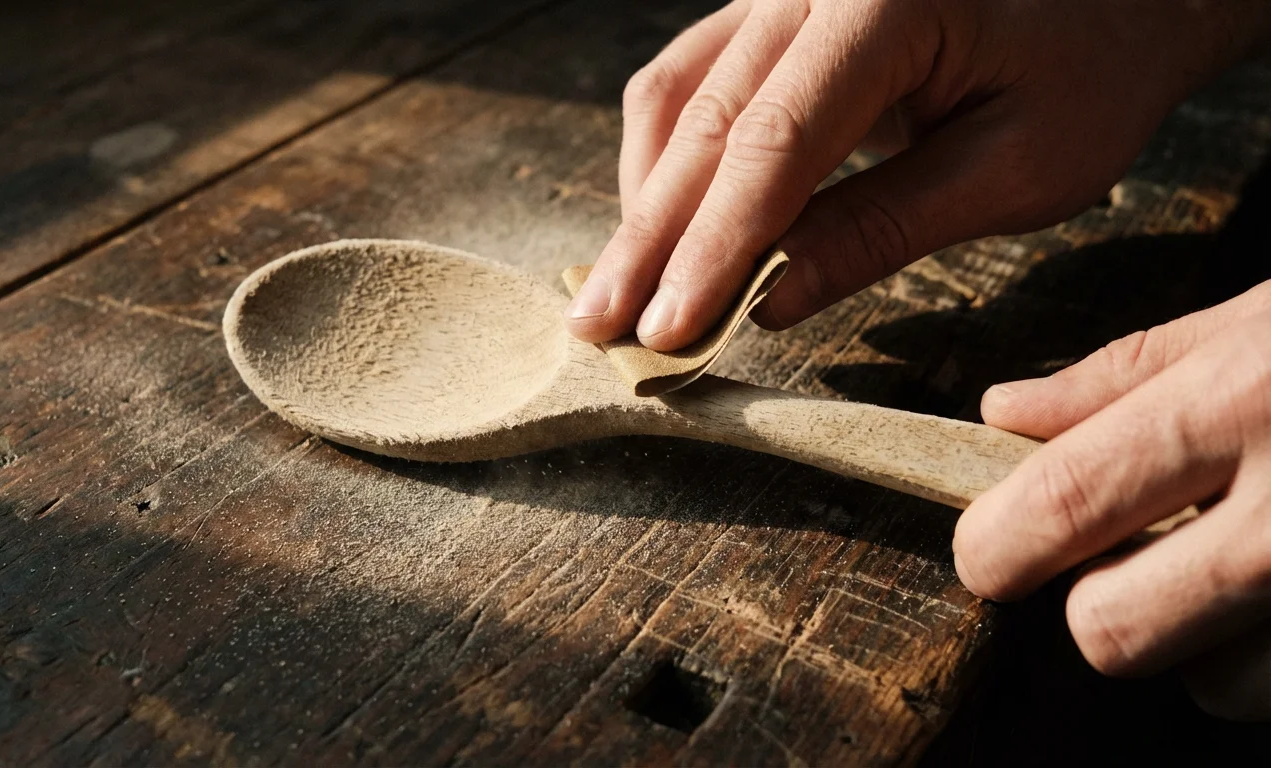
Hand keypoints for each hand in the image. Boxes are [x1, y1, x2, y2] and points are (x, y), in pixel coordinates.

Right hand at [564, 0, 1270, 348]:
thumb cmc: (1090, 69)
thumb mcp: (1018, 164)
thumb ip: (884, 226)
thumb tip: (769, 300)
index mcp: (886, 3)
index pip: (773, 143)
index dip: (714, 247)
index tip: (670, 330)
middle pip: (703, 123)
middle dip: (651, 240)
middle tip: (603, 329)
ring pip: (675, 97)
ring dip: (646, 204)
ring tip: (617, 295)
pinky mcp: (772, 12)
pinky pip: (691, 81)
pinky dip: (668, 163)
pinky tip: (657, 228)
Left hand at [954, 281, 1270, 717]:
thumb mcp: (1269, 312)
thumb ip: (1126, 372)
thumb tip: (1002, 413)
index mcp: (1247, 401)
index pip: (1067, 501)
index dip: (997, 542)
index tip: (988, 551)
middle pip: (1114, 632)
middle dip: (1100, 604)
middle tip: (1137, 555)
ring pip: (1216, 687)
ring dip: (1210, 640)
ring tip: (1259, 562)